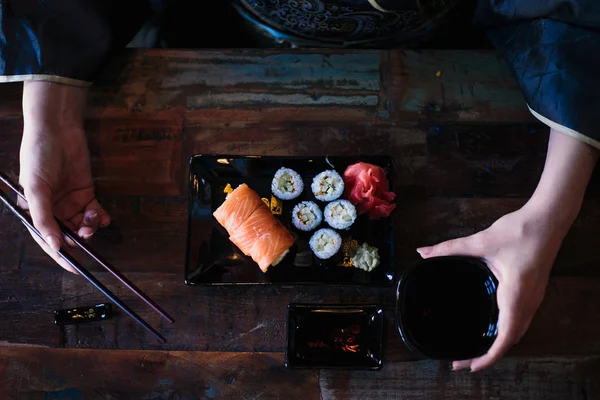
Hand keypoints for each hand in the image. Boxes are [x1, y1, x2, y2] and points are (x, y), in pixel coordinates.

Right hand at [19, 81, 109, 272]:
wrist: (57, 130)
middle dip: (78, 239)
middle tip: (86, 236)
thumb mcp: (36, 188)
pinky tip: (104, 218)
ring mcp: (69, 201)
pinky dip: (100, 218)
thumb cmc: (38, 156)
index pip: (47, 239)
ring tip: (92, 220)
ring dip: (90, 227)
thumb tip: (54, 245)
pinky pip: (94, 212)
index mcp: (34, 210)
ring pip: (82, 225)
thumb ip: (44, 218)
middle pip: (67, 234)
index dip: (59, 255)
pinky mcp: (85, 192)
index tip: (73, 269)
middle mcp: (52, 209)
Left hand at [417, 204, 561, 370]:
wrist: (548, 219)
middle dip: (488, 355)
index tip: (470, 367)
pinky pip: (521, 320)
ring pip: (517, 331)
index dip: (488, 357)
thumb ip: (450, 248)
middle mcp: (529, 301)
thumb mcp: (481, 241)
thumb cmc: (519, 230)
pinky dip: (506, 331)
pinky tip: (492, 328)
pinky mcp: (534, 292)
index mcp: (516, 294)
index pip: (505, 336)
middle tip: (462, 362)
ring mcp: (535, 298)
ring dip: (498, 344)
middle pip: (510, 340)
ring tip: (476, 351)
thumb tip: (423, 252)